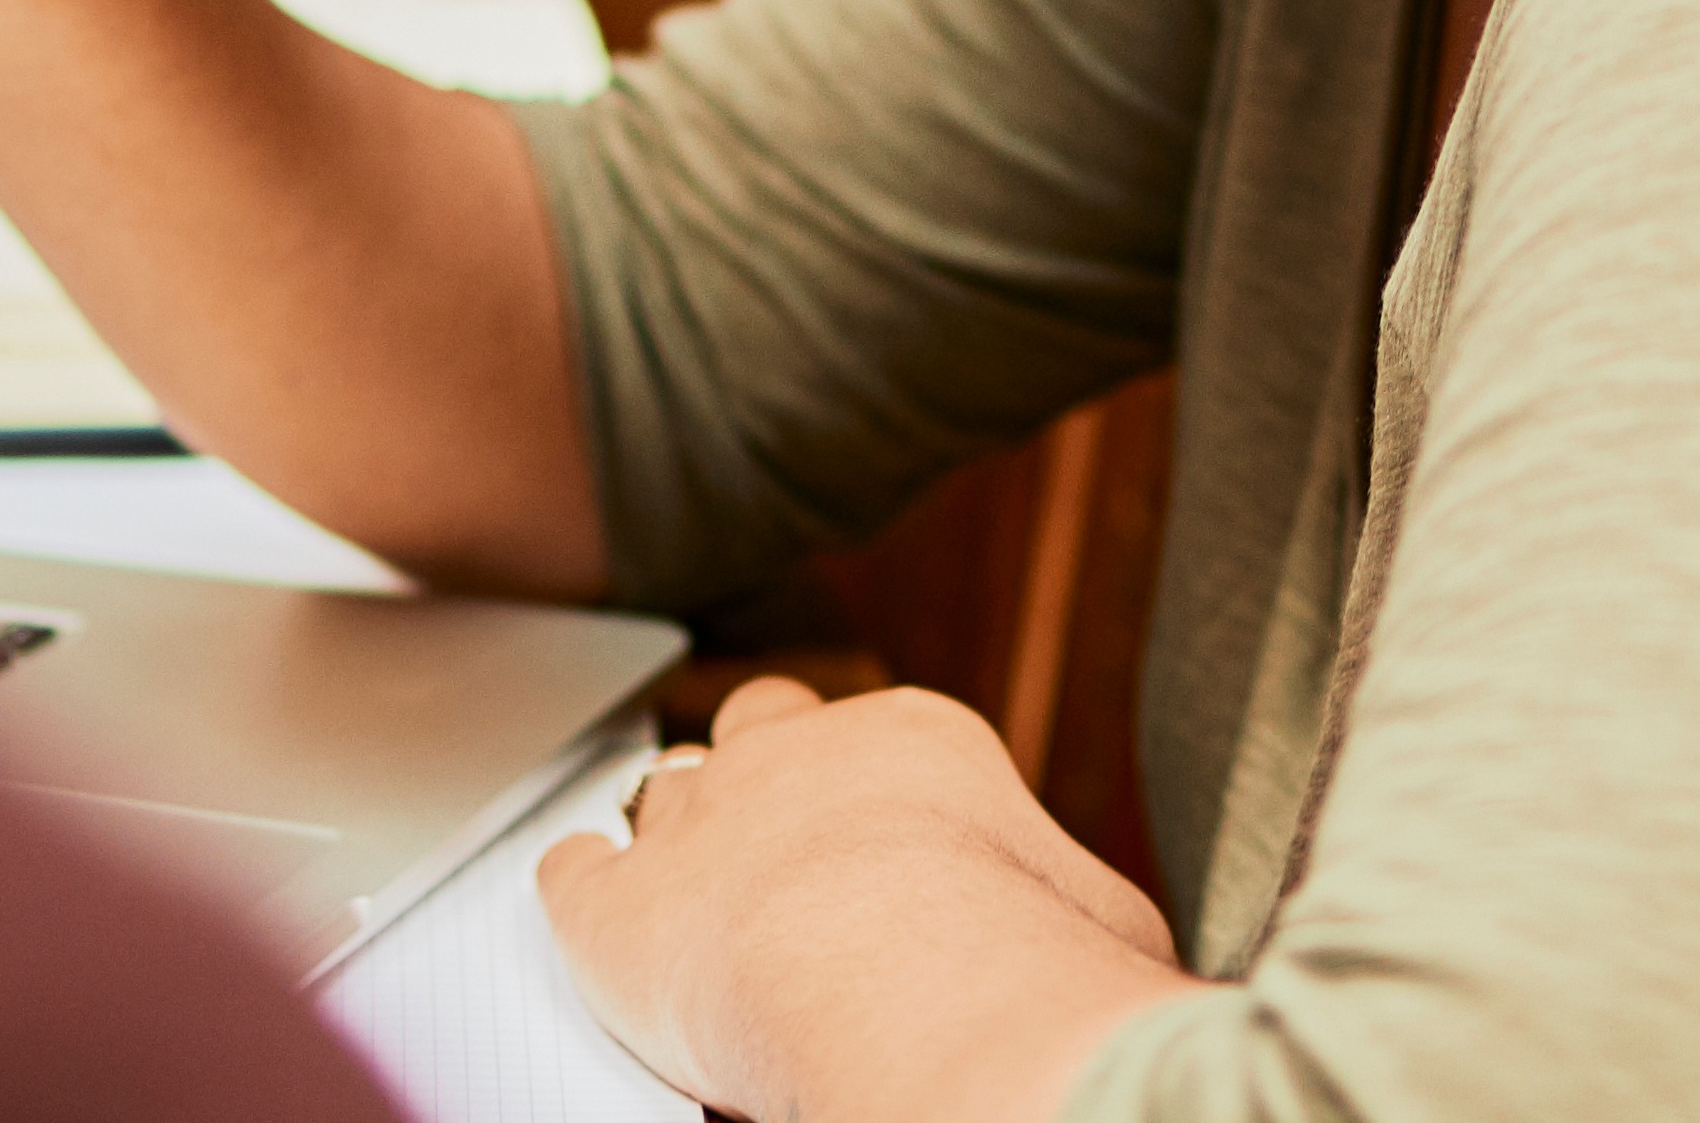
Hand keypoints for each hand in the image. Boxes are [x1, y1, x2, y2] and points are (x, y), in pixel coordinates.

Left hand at [538, 680, 1187, 1121]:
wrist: (899, 979)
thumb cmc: (1017, 953)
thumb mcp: (1106, 923)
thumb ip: (1091, 916)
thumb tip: (1127, 959)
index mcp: (917, 743)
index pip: (882, 737)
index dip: (877, 790)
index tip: (887, 839)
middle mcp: (797, 758)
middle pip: (762, 720)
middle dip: (764, 761)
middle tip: (777, 829)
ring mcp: (699, 821)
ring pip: (668, 788)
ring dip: (677, 831)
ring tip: (689, 882)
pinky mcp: (613, 904)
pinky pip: (572, 868)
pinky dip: (577, 884)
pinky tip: (586, 898)